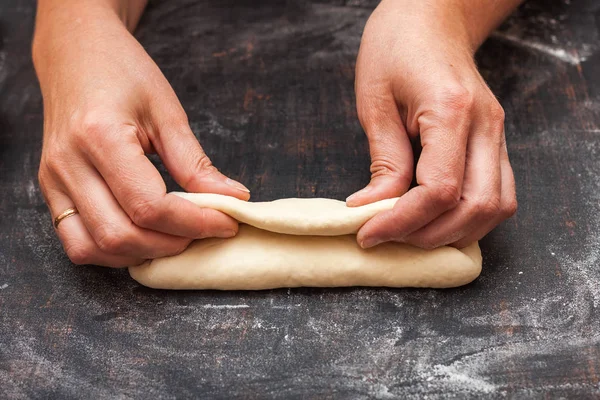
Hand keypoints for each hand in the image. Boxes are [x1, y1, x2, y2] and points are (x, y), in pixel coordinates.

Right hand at [34, 4, 249, 266]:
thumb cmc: (122, 71)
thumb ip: (195, 163)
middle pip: (121, 235)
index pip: (150, 206)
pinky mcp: (50, 190)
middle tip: (204, 231)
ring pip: (94, 249)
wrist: (75, 53)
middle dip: (172, 244)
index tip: (227, 222)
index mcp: (100, 137)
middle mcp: (68, 165)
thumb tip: (233, 199)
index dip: (195, 223)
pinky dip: (112, 252)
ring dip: (141, 254)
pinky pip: (77, 243)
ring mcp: (53, 181)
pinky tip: (142, 237)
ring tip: (175, 237)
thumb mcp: (167, 111)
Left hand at [348, 0, 516, 248]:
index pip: (439, 190)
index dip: (402, 221)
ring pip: (496, 208)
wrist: (430, 18)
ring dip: (454, 233)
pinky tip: (438, 220)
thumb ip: (384, 161)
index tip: (368, 232)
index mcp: (452, 111)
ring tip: (411, 234)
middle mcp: (486, 125)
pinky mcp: (497, 141)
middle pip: (476, 207)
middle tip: (387, 238)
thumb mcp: (375, 103)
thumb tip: (373, 209)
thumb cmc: (396, 49)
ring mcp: (498, 134)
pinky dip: (471, 218)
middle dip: (428, 235)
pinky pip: (499, 195)